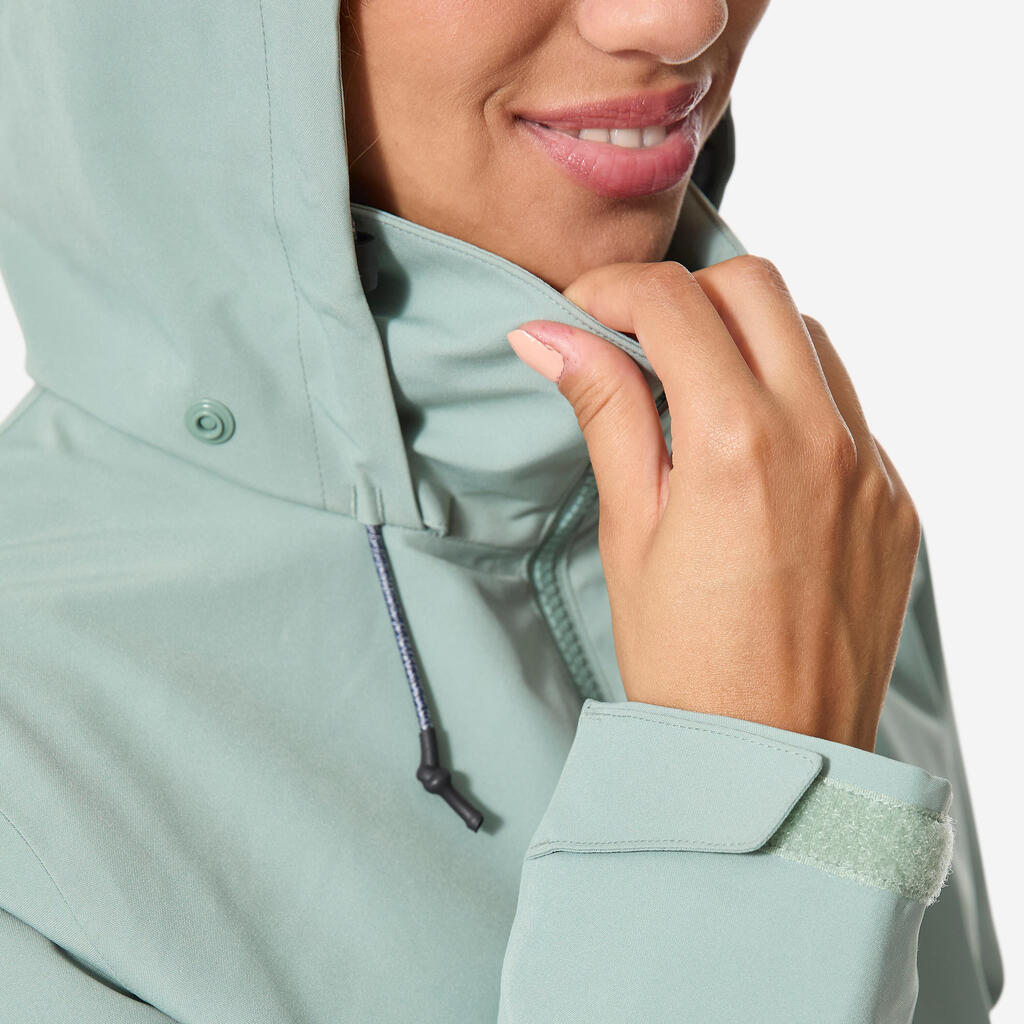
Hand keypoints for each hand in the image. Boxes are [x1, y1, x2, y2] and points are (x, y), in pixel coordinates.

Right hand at [506, 256, 919, 751]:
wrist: (773, 760)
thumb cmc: (684, 663)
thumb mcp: (628, 531)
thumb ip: (604, 414)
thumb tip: (549, 336)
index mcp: (737, 444)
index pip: (674, 305)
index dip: (612, 292)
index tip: (581, 315)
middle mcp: (820, 439)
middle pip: (755, 287)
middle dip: (684, 294)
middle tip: (637, 342)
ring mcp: (871, 468)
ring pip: (809, 336)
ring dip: (744, 337)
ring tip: (692, 393)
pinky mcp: (894, 499)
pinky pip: (846, 405)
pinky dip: (791, 394)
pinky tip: (750, 448)